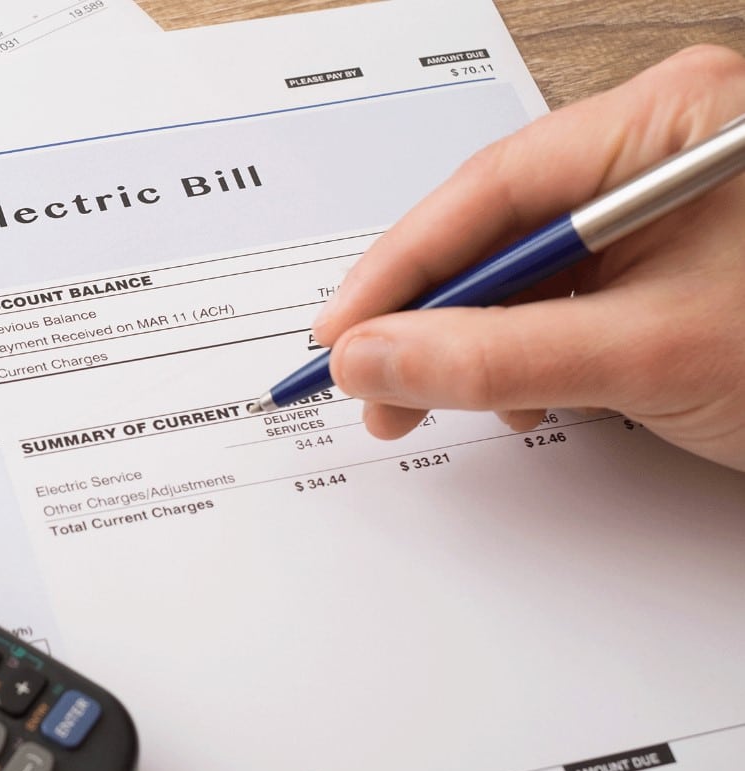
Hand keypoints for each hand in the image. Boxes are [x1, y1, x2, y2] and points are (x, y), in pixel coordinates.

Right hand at [312, 45, 744, 471]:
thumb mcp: (649, 351)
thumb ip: (497, 354)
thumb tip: (376, 357)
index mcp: (666, 124)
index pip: (489, 190)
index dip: (398, 269)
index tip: (339, 335)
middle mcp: (662, 154)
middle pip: (500, 230)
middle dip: (428, 317)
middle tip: (371, 385)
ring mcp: (670, 212)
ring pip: (528, 273)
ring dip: (470, 344)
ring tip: (428, 401)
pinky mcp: (676, 268)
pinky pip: (569, 301)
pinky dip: (527, 356)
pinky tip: (516, 397)